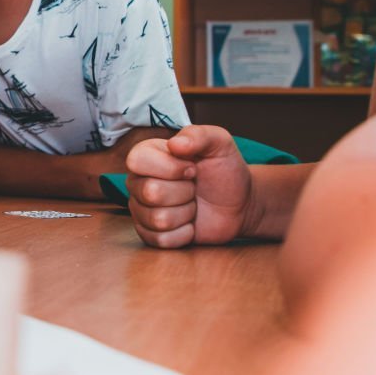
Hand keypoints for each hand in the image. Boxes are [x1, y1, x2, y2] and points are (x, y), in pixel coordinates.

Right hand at [125, 125, 256, 248]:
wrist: (238, 203)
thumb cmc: (225, 171)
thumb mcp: (219, 143)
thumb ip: (198, 135)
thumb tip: (174, 144)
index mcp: (147, 155)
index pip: (137, 161)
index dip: (170, 168)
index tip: (192, 168)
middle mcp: (138, 182)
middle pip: (150, 192)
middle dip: (184, 192)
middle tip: (194, 188)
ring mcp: (142, 210)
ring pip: (158, 219)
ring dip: (186, 213)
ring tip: (193, 205)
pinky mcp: (151, 234)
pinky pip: (162, 239)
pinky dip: (185, 233)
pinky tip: (190, 224)